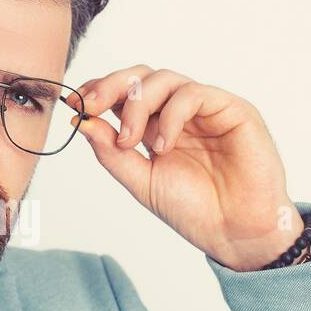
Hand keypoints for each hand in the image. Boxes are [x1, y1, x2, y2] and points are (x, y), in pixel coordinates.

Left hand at [66, 67, 303, 271]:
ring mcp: (206, 108)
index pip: (124, 94)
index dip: (98, 92)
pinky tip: (163, 145)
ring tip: (131, 140)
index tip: (75, 105)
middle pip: (141, 77)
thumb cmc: (195, 210)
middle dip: (110, 85)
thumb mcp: (141, 181)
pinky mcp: (232, 109)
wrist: (236, 233)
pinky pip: (193, 94)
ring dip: (138, 104)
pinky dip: (171, 115)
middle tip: (91, 105)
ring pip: (164, 79)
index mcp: (156, 127)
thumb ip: (112, 152)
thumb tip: (82, 121)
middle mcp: (179, 113)